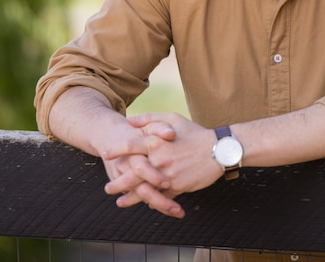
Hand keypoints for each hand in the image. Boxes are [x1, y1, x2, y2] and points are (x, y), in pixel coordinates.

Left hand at [102, 113, 222, 215]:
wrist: (219, 150)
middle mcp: (159, 159)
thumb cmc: (194, 133)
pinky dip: (153, 202)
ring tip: (120, 202)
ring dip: (130, 198)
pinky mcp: (178, 187)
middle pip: (131, 174)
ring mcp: (167, 175)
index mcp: (156, 141)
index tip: (105, 154)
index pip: (129, 146)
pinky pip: (161, 197)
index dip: (116, 150)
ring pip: (144, 190)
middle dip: (117, 183)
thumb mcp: (172, 119)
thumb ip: (149, 118)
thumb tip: (129, 121)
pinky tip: (145, 204)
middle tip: (108, 188)